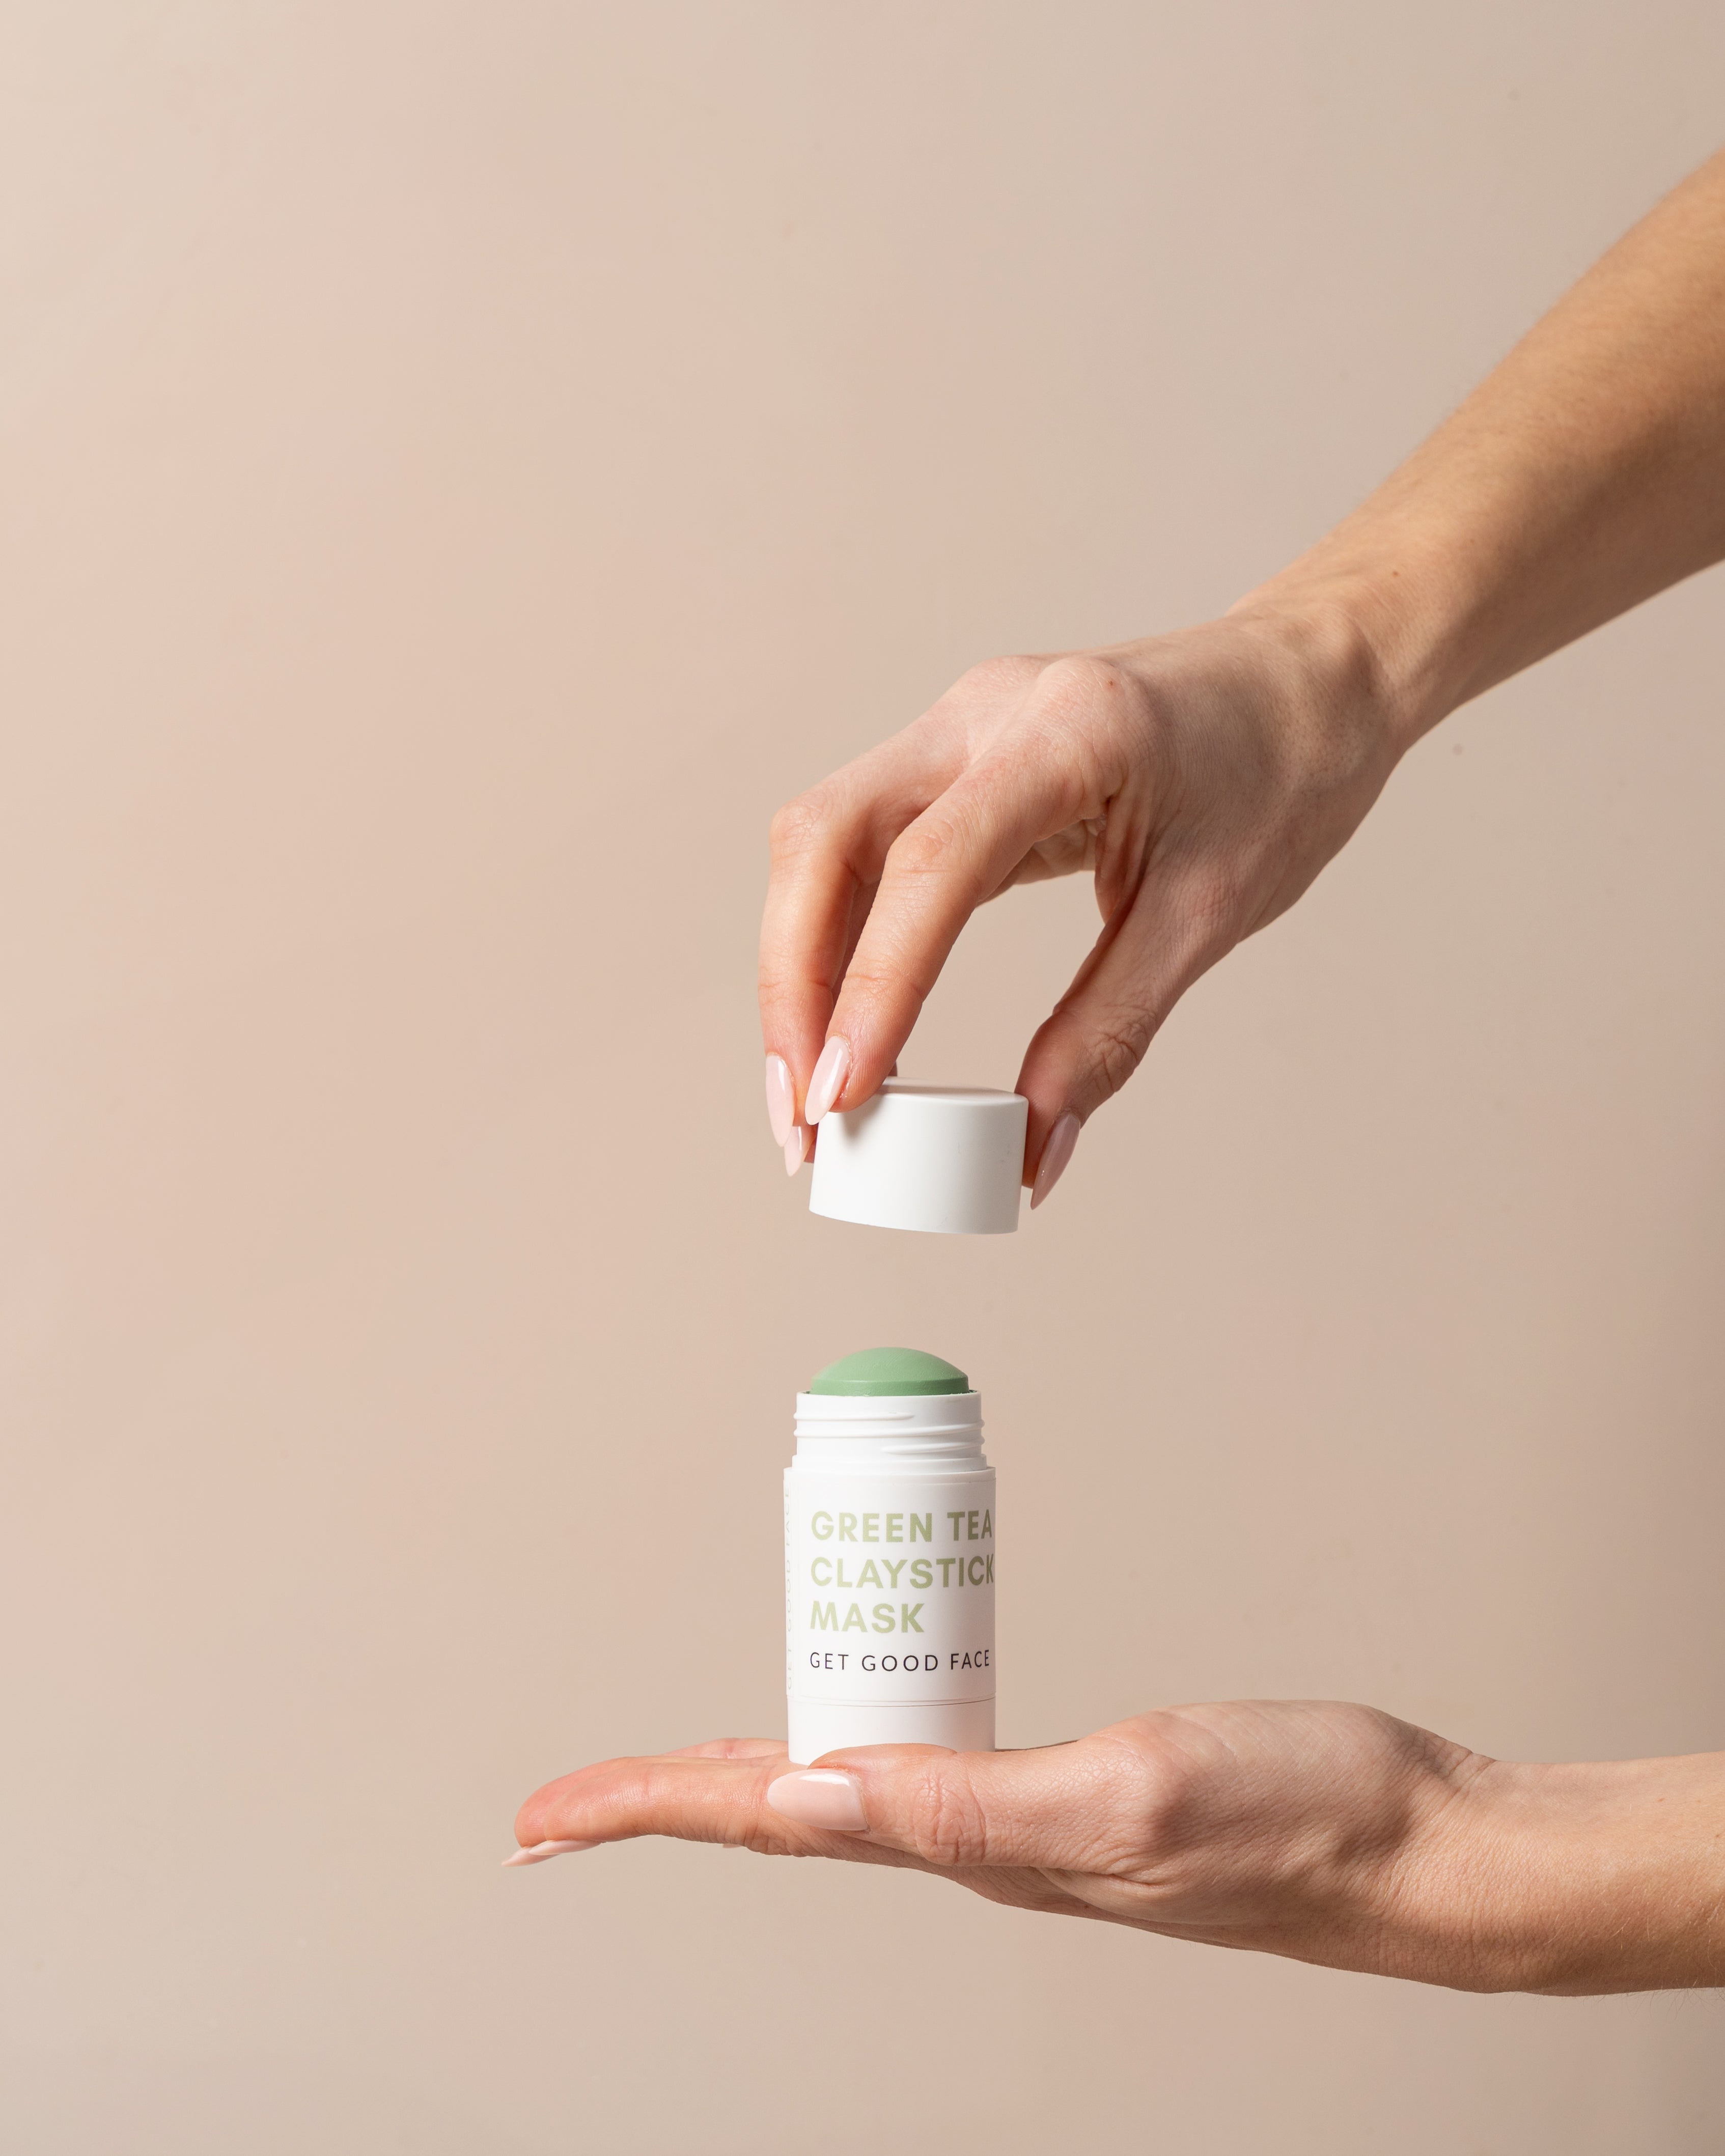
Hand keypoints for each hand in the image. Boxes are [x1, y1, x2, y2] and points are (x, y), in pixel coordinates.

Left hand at [508, 1703, 1724, 1994]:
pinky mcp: (1067, 1781)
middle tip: (579, 1798)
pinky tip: (853, 1723)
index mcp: (970, 1840)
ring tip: (675, 1768)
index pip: (769, 1815)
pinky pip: (922, 1755)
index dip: (646, 1806)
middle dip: (668, 1799)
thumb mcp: (1134, 1792)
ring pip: (844, 1787)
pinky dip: (855, 1729)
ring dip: (748, 1773)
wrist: (1410, 1842)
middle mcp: (976, 1835)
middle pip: (783, 1809)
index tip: (542, 1821)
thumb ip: (977, 1801)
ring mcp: (1020, 1813)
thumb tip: (823, 1792)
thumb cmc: (1298, 1822)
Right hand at [759, 602, 1409, 1197]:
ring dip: (802, 972)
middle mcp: (985, 712)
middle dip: (795, 987)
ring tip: (814, 1096)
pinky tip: (855, 1029)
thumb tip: (1032, 1154)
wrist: (1313, 680)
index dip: (872, 988)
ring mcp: (958, 728)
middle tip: (803, 1119)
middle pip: (825, 840)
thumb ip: (1110, 1031)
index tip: (843, 1099)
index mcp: (1069, 730)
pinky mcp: (954, 760)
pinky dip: (843, 944)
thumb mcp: (1210, 914)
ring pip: (824, 845)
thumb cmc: (1283, 773)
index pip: (929, 862)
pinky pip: (863, 852)